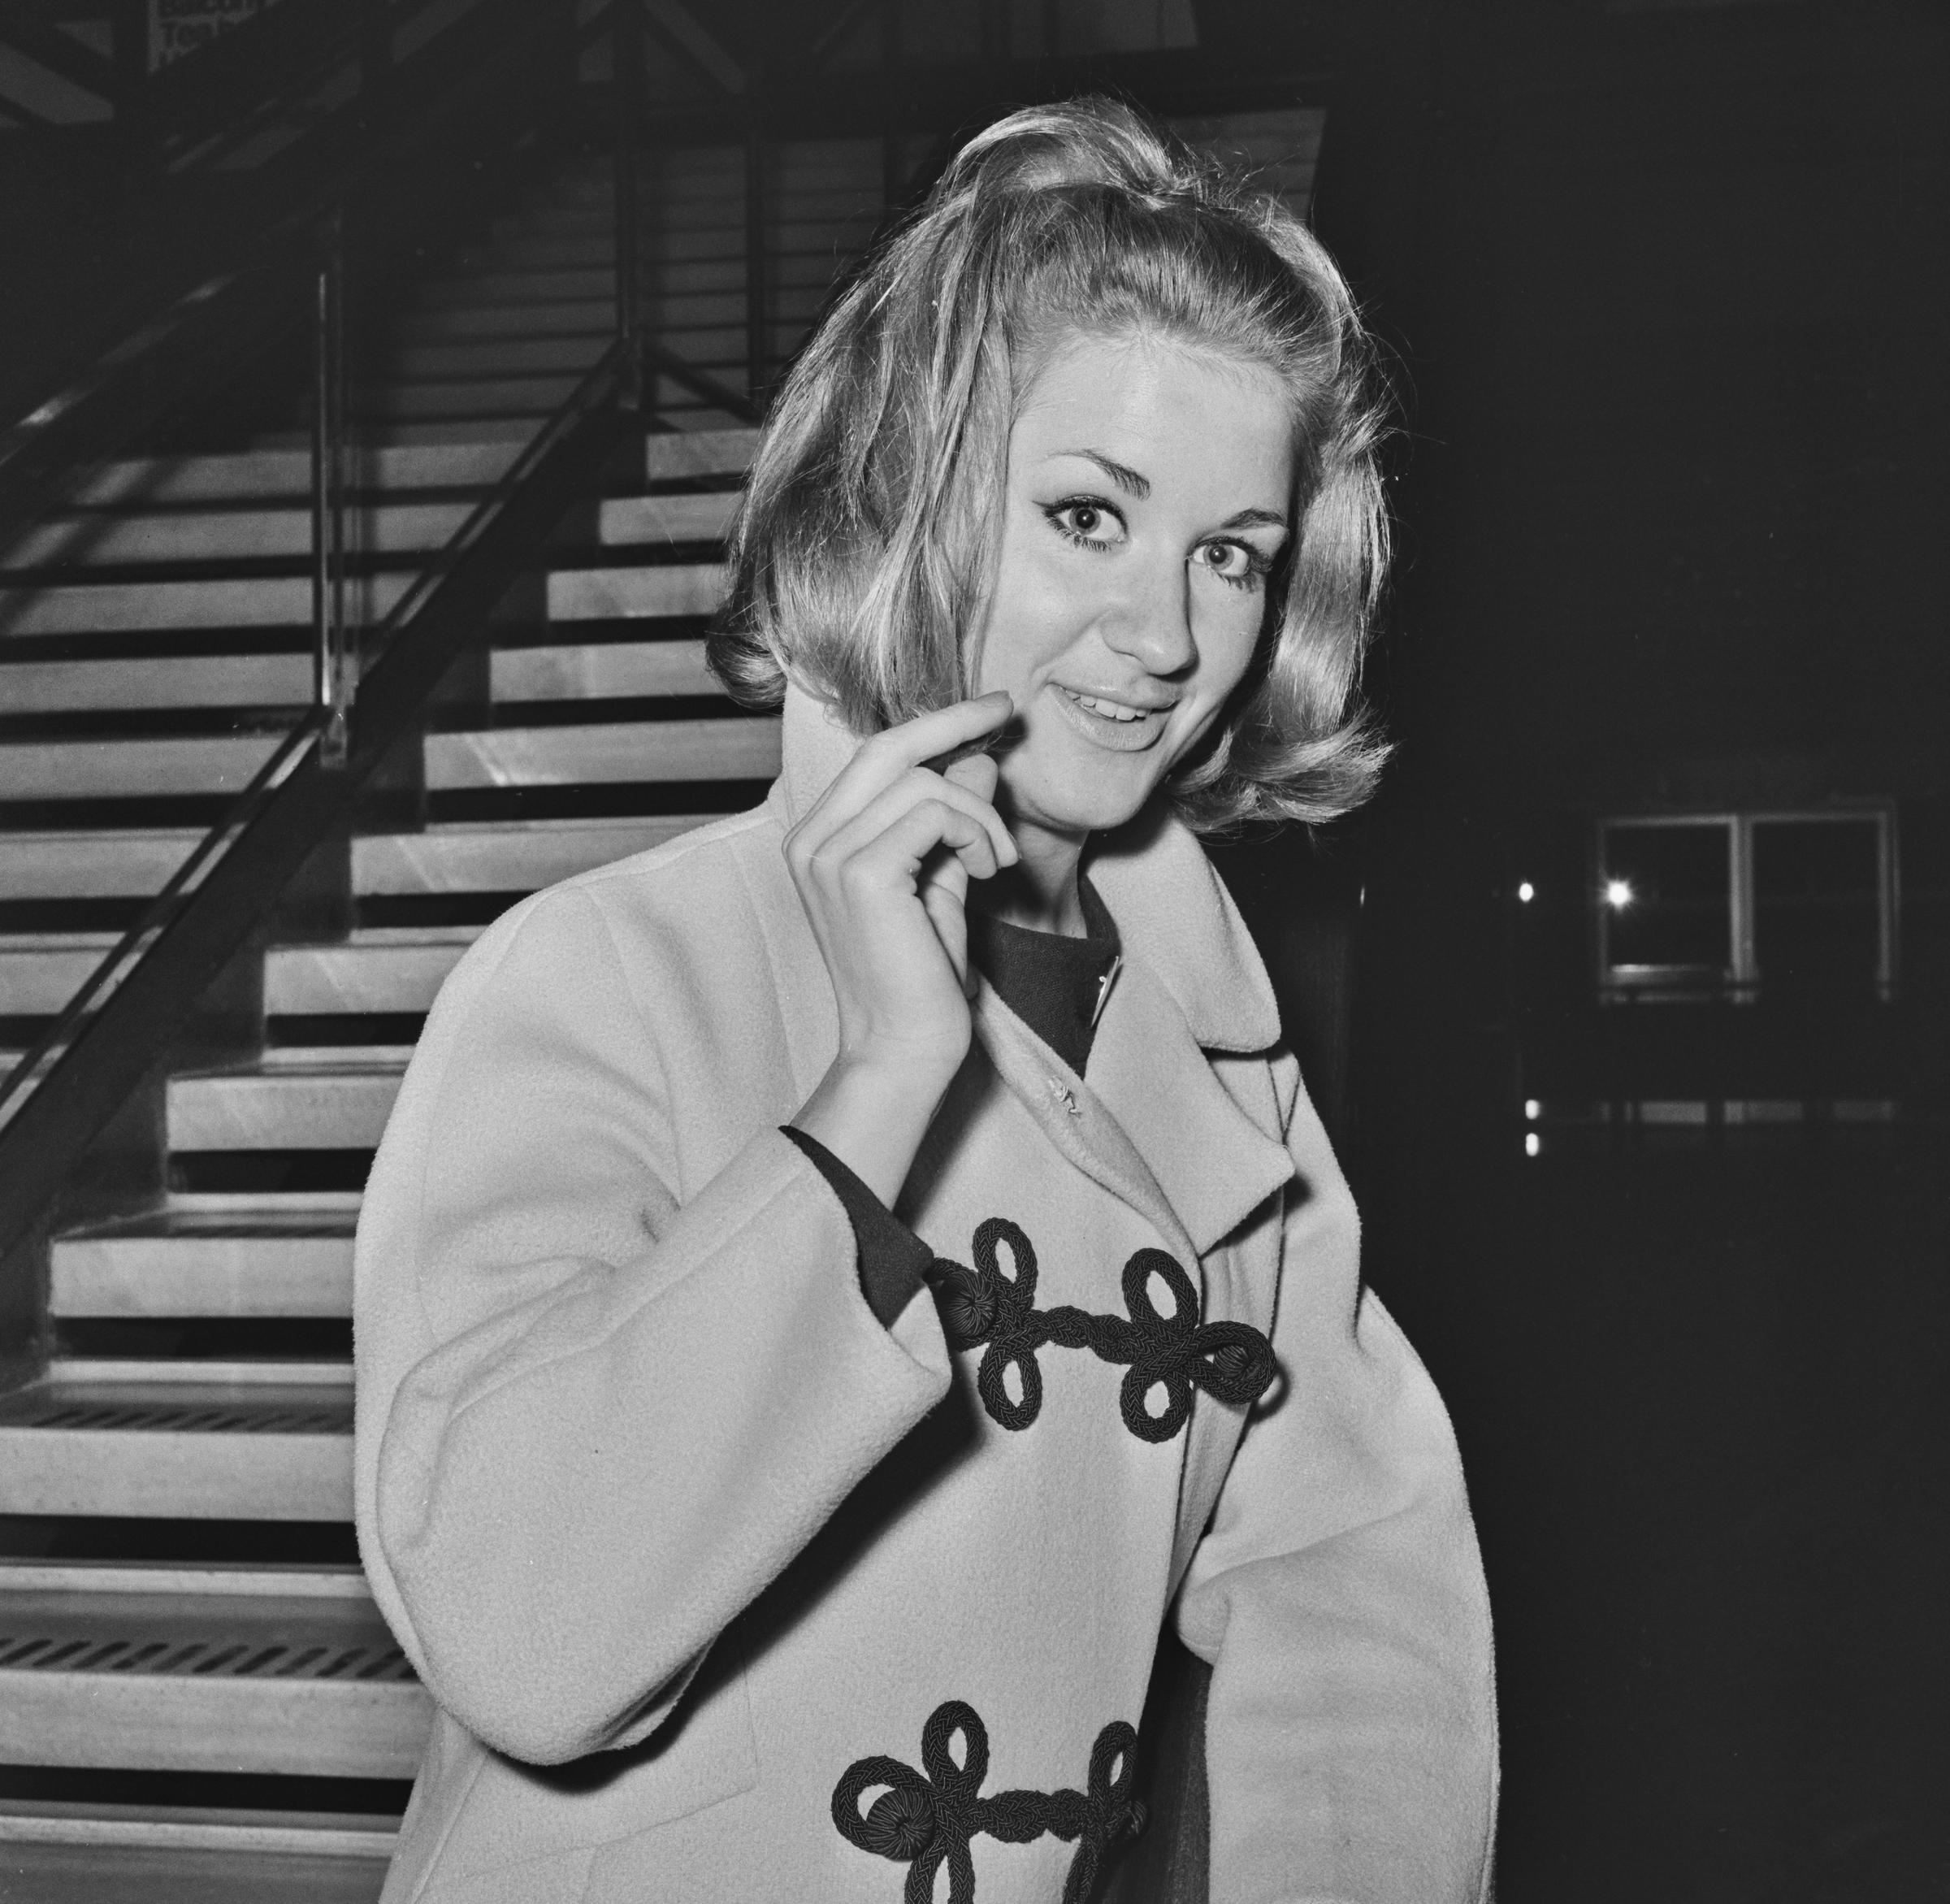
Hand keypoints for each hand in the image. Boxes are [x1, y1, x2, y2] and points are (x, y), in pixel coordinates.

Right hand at [786, 692, 1015, 1204]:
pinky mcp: (860, 872)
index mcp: (820, 839)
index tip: (990, 710)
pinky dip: (977, 834)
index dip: (936, 725)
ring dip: (982, 816)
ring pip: (925, 782)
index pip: (877, 756)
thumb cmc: (920, 978)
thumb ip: (951, 821)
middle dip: (955, 720)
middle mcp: (812, 839)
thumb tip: (978, 758)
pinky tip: (988, 873)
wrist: (903, 1049)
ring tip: (998, 864)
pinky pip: (935, 812)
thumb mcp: (941, 881)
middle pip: (888, 745)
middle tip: (1008, 711)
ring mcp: (829, 853)